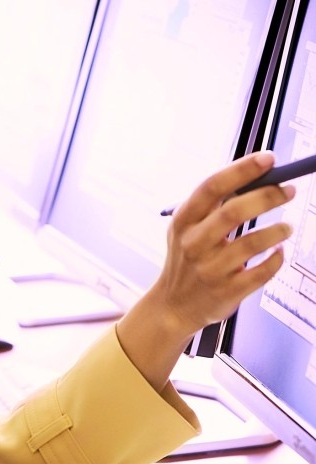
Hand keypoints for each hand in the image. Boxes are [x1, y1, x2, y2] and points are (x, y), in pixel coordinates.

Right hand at [117, 150, 294, 389]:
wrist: (173, 305)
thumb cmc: (186, 260)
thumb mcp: (185, 229)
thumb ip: (210, 207)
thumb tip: (253, 177)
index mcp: (183, 221)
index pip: (212, 187)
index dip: (241, 170)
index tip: (268, 159)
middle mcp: (194, 243)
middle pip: (234, 211)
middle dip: (267, 196)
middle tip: (289, 190)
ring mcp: (210, 269)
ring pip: (252, 243)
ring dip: (277, 230)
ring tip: (287, 227)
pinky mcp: (227, 291)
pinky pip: (262, 272)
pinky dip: (275, 259)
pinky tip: (278, 252)